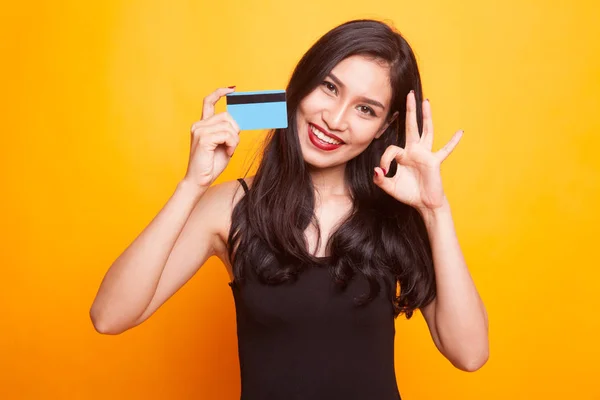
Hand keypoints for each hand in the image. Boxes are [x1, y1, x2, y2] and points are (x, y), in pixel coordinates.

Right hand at [183, 87, 239, 188]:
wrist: (200, 181)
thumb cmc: (211, 165)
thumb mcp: (224, 144)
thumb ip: (228, 132)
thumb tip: (239, 122)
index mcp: (203, 125)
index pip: (209, 102)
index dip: (220, 93)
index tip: (232, 89)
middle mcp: (199, 125)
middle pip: (227, 116)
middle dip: (235, 130)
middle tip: (232, 144)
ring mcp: (199, 130)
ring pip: (228, 126)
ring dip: (234, 140)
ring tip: (229, 150)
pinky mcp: (203, 138)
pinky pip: (226, 134)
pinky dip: (231, 144)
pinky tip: (228, 152)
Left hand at [373, 91, 462, 211]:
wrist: (424, 204)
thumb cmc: (409, 194)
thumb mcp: (389, 187)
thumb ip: (380, 180)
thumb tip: (377, 170)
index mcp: (403, 156)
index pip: (391, 149)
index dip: (384, 160)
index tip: (383, 172)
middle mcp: (415, 151)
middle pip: (412, 127)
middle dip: (410, 111)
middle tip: (409, 94)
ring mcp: (425, 154)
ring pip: (427, 131)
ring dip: (426, 117)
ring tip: (426, 102)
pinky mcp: (434, 162)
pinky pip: (445, 150)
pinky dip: (452, 142)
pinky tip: (460, 132)